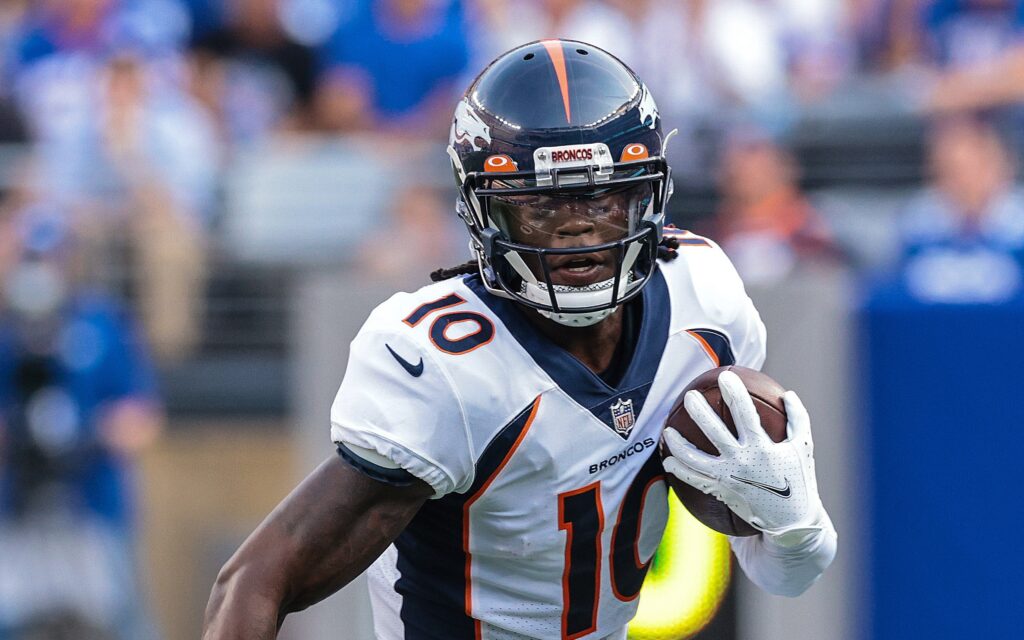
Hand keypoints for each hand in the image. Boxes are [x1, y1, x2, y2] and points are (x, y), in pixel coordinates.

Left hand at [662, 371, 826, 543]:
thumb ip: (798, 418)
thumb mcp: (804, 448)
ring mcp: (728, 478)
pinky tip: (668, 461)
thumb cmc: (799, 481)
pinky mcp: (721, 492)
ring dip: (677, 443)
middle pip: (712, 431)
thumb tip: (789, 393)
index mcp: (763, 447)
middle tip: (690, 397)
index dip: (734, 392)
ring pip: (694, 458)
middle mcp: (742, 461)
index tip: (725, 377)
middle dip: (699, 410)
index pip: (744, 412)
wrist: (792, 523)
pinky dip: (678, 470)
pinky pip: (693, 480)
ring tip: (666, 430)